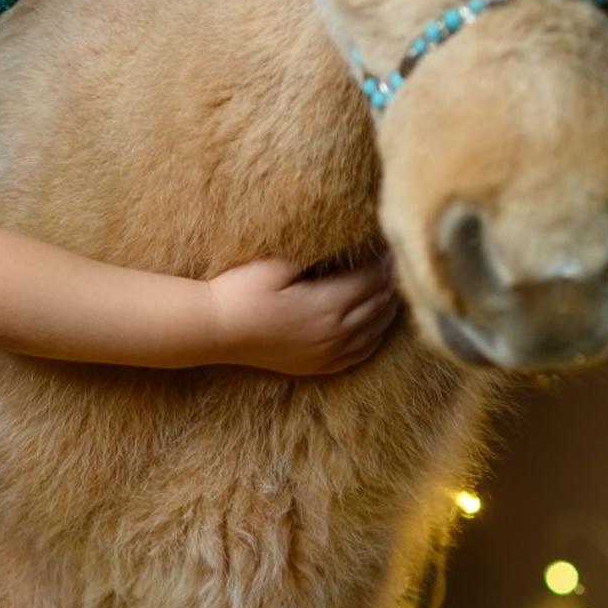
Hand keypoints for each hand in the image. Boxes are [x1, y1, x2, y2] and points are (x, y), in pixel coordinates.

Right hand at [205, 251, 398, 375]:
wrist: (213, 330)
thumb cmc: (240, 291)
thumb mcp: (276, 262)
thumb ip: (316, 253)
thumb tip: (349, 241)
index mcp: (328, 305)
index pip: (374, 278)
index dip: (384, 259)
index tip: (387, 243)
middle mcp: (335, 334)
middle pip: (380, 303)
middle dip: (390, 280)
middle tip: (393, 260)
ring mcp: (327, 354)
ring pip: (376, 329)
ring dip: (388, 307)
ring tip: (390, 286)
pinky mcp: (316, 366)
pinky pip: (360, 353)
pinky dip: (375, 336)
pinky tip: (376, 323)